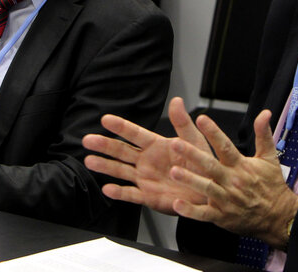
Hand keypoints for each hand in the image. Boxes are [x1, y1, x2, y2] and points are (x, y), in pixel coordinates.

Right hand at [83, 97, 209, 214]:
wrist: (210, 190)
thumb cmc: (203, 163)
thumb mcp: (194, 141)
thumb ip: (183, 123)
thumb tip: (176, 100)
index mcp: (156, 145)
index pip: (135, 134)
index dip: (121, 126)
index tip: (105, 119)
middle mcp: (146, 161)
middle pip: (121, 151)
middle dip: (104, 145)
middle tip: (87, 139)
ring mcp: (145, 178)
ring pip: (121, 171)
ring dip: (105, 166)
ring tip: (89, 161)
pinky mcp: (149, 196)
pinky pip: (132, 194)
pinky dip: (119, 193)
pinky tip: (107, 189)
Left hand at [169, 110, 297, 249]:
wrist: (278, 216)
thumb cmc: (271, 185)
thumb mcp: (269, 157)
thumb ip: (263, 134)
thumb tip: (265, 113)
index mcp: (241, 166)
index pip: (226, 146)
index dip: (213, 132)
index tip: (201, 119)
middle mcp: (232, 181)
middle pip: (210, 166)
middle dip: (192, 155)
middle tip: (175, 144)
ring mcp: (226, 200)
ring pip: (206, 188)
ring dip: (189, 180)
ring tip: (173, 171)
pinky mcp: (222, 216)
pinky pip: (204, 214)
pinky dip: (191, 211)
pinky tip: (177, 204)